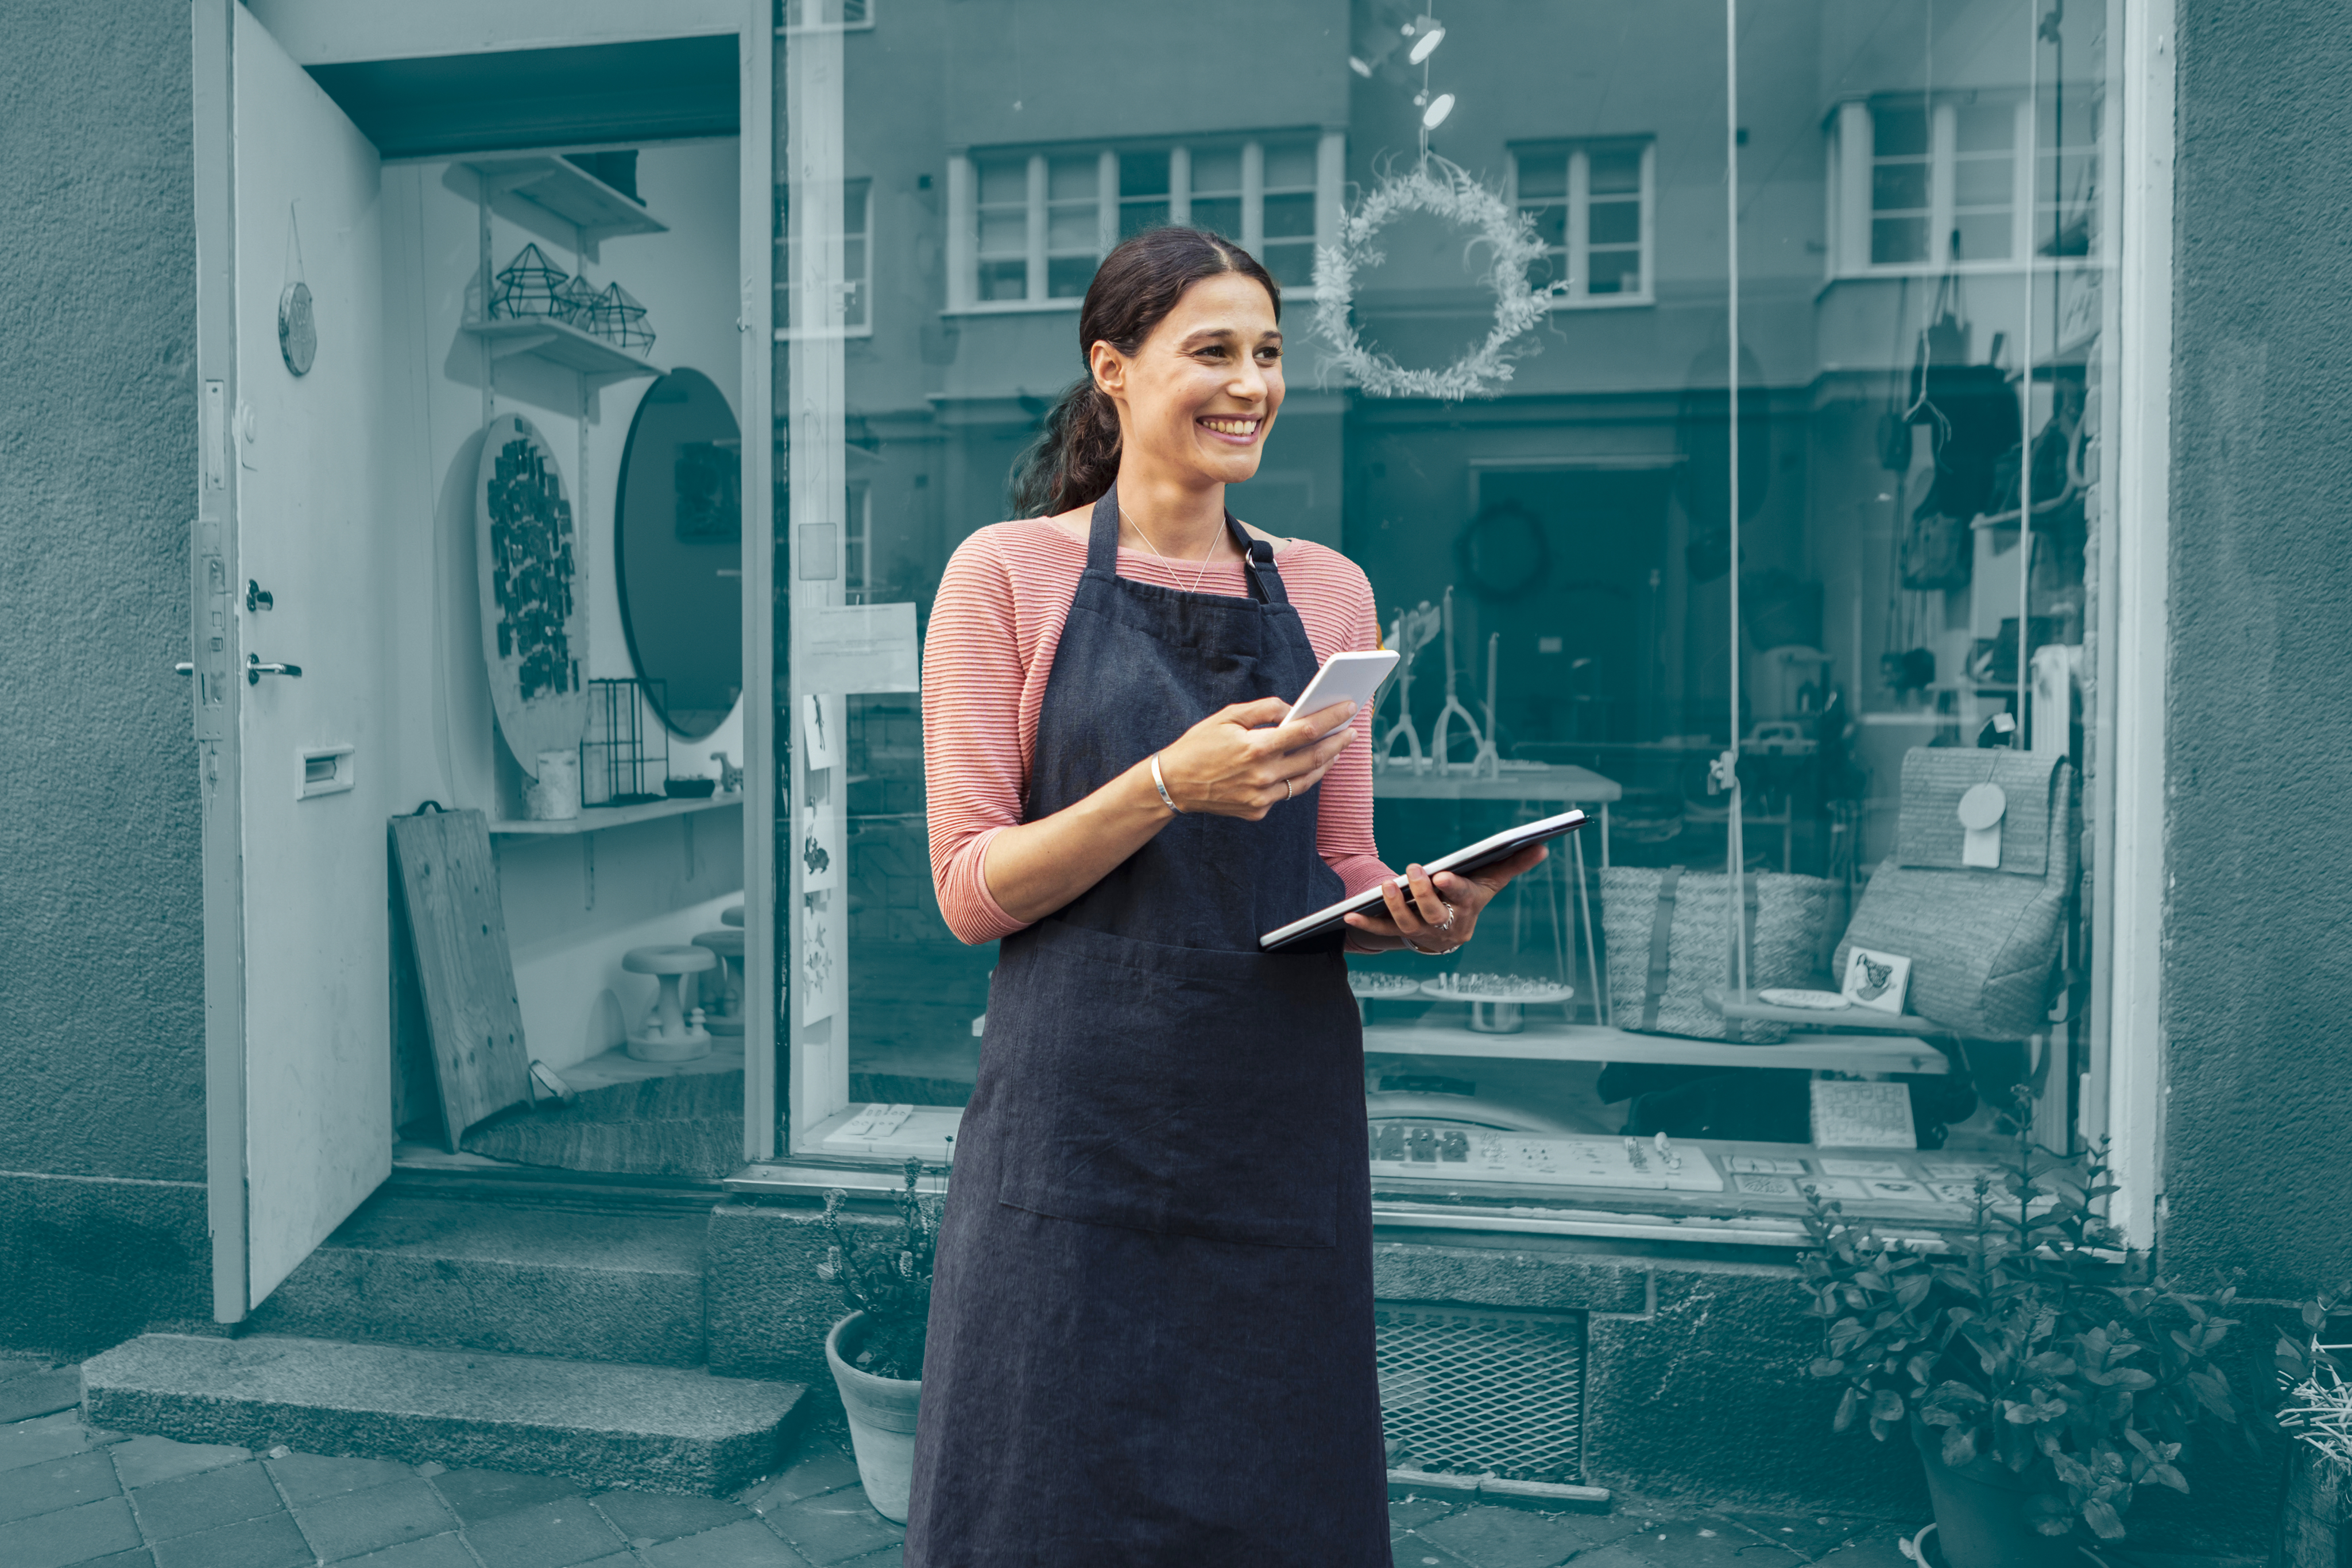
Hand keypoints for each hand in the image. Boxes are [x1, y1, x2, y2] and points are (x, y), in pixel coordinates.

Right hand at [1152, 696, 1357, 820]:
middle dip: (1337, 742)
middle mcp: (1262, 775)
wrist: (1173, 784)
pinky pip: (1285, 793)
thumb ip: (1264, 709)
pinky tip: (1306, 767)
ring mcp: (1261, 797)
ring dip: (1325, 764)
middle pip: (1313, 758)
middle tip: (1350, 731)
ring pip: (1305, 781)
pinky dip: (1297, 779)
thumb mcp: (1227, 716)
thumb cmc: (1199, 745)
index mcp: (1255, 747)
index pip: (1305, 731)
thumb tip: (1293, 709)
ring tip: (1335, 749)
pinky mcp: (1257, 811)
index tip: (1348, 708)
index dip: (1331, 719)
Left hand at [1342, 844, 1547, 954]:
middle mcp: (1445, 925)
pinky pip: (1382, 932)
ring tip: (1386, 884)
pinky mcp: (1399, 935)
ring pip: (1407, 923)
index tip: (1444, 876)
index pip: (1462, 898)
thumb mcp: (1491, 881)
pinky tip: (1349, 915)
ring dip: (1394, 905)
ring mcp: (1421, 933)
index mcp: (1467, 909)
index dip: (1453, 889)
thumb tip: (1543, 844)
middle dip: (1422, 892)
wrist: (1449, 932)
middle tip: (1414, 869)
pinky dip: (1366, 925)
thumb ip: (1513, 863)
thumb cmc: (1470, 898)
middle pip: (1433, 912)